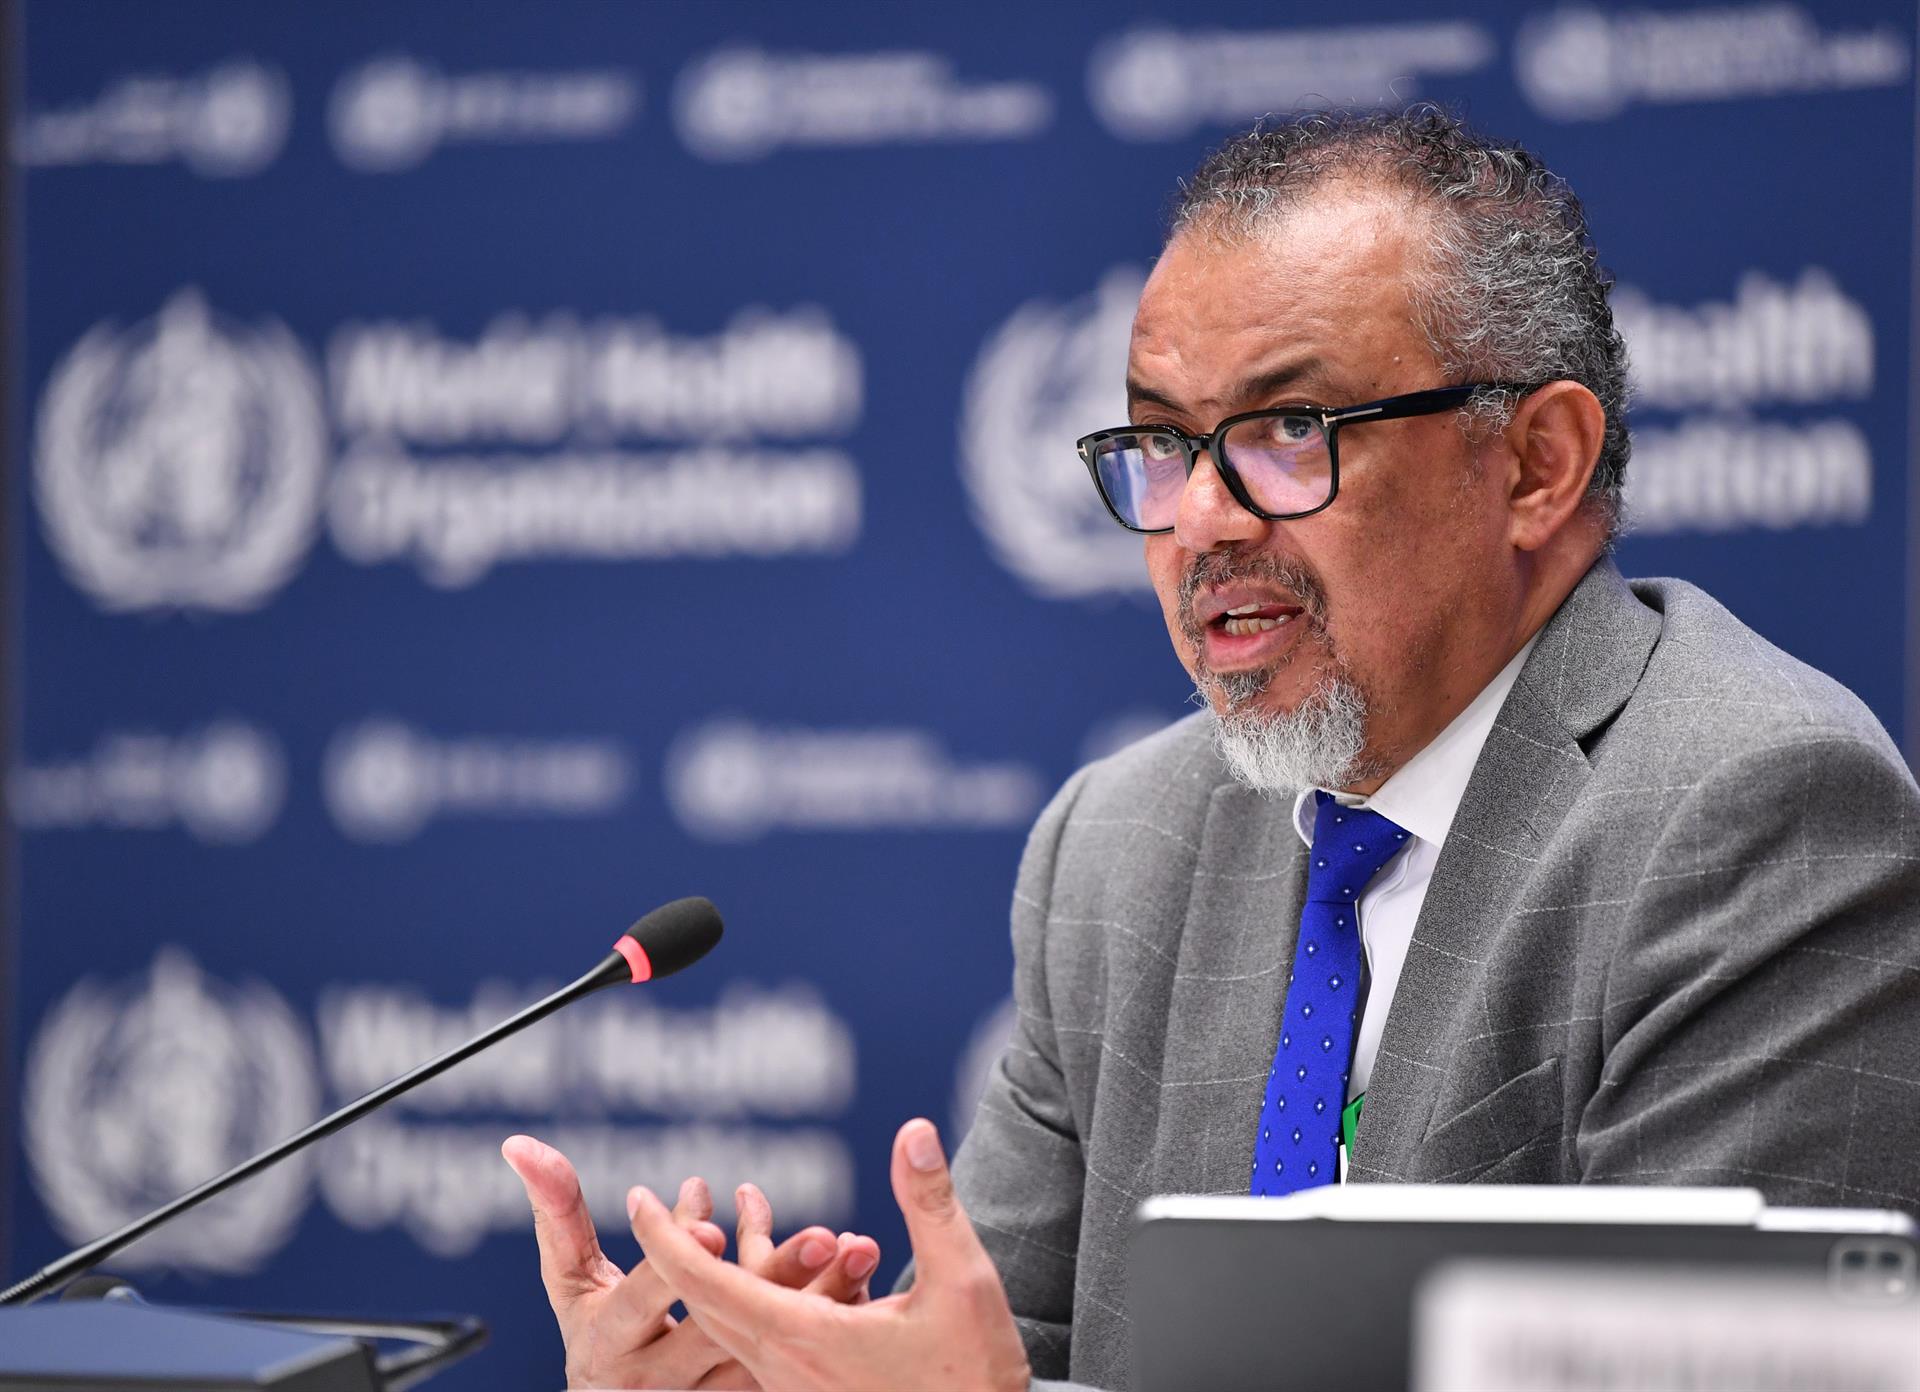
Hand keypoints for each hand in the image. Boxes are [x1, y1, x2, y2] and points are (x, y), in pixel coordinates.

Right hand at [503, 1135, 880, 1389]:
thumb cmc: (595, 1327)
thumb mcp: (570, 1278)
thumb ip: (556, 1211)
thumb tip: (519, 1143)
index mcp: (612, 1339)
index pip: (649, 1295)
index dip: (677, 1256)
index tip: (712, 1214)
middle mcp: (660, 1377)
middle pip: (722, 1327)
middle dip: (771, 1277)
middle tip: (821, 1232)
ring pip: (769, 1350)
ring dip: (818, 1299)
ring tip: (858, 1247)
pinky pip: (795, 1361)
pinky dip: (829, 1317)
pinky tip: (863, 1272)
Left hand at [630, 1118, 1030, 1391]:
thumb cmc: (974, 1377)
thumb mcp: (962, 1280)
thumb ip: (929, 1203)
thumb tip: (913, 1131)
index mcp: (804, 1338)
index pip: (707, 1282)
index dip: (665, 1238)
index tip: (636, 1199)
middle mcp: (786, 1368)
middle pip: (712, 1299)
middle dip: (689, 1243)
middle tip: (677, 1195)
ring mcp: (797, 1387)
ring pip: (741, 1318)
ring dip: (736, 1262)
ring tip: (752, 1201)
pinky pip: (768, 1336)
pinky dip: (765, 1290)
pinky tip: (801, 1260)